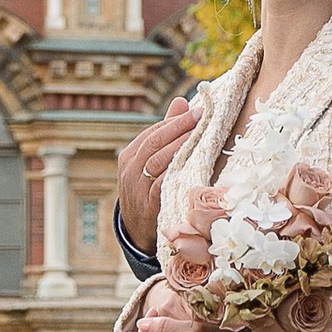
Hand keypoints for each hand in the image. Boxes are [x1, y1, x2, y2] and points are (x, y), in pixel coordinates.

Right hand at [116, 94, 200, 251]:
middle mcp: (130, 170)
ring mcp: (138, 188)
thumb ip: (164, 133)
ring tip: (201, 135)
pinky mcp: (150, 206)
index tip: (197, 111)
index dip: (175, 120)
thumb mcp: (149, 162)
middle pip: (155, 144)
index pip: (153, 132)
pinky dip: (179, 173)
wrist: (136, 229)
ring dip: (182, 147)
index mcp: (129, 156)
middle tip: (201, 117)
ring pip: (160, 161)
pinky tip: (196, 163)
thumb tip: (181, 102)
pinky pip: (165, 185)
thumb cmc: (147, 188)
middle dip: (180, 128)